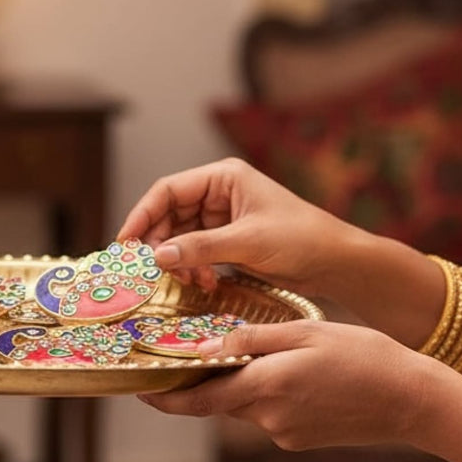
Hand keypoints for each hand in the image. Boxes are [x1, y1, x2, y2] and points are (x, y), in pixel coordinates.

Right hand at [117, 158, 355, 295]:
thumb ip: (199, 248)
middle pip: (170, 215)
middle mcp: (220, 194)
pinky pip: (196, 252)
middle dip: (160, 243)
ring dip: (177, 260)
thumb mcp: (247, 242)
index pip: (168, 190)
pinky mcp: (229, 242)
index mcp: (223, 178)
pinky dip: (193, 268)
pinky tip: (202, 283)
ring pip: (180, 237)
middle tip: (150, 270)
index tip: (125, 241)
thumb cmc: (301, 240)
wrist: (336, 263)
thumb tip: (157, 255)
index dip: (142, 214)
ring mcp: (223, 218)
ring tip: (185, 280)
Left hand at [139, 319, 431, 451]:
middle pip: (223, 400)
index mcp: (265, 386)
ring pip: (249, 406)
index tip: (140, 391)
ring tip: (272, 356)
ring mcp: (286, 434)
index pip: (199, 400)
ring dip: (248, 384)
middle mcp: (269, 418)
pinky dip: (273, 395)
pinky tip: (300, 376)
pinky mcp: (303, 441)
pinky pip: (273, 415)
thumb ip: (253, 340)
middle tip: (203, 355)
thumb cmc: (364, 356)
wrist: (412, 400)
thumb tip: (207, 349)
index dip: (166, 398)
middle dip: (211, 381)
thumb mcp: (305, 332)